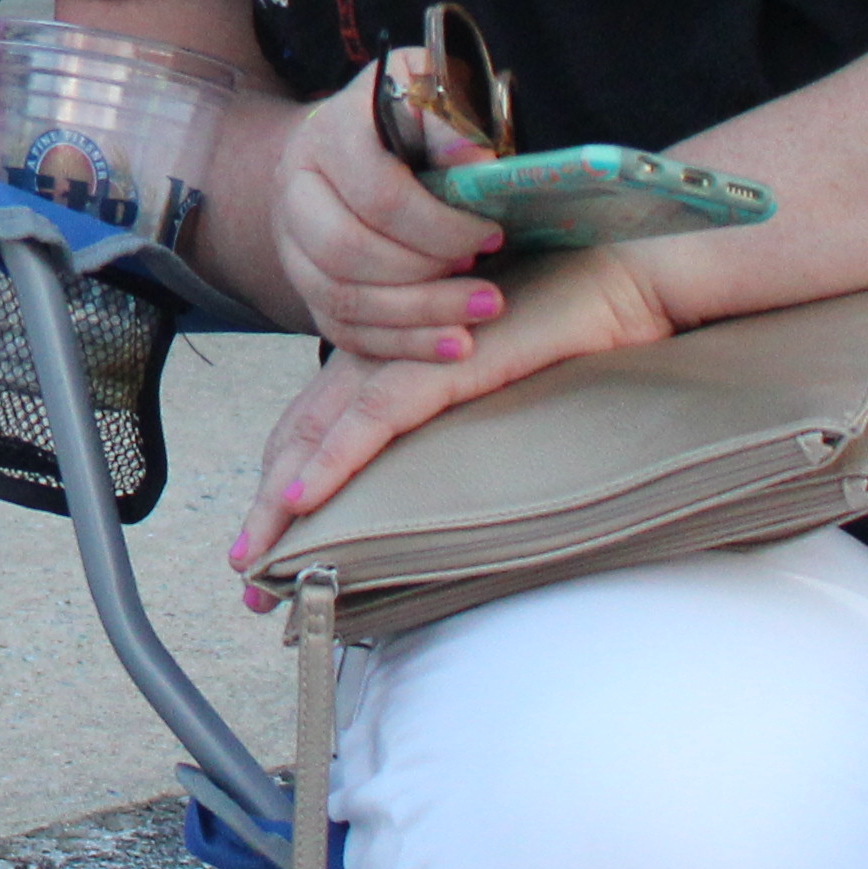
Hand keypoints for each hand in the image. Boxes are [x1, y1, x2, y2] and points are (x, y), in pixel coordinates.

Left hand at [234, 244, 675, 582]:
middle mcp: (382, 354)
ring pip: (319, 433)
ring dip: (281, 503)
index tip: (261, 545)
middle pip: (300, 436)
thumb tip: (431, 488)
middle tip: (246, 577)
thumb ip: (446, 422)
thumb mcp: (488, 392)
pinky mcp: (442, 364)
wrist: (621, 291)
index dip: (278, 481)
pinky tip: (302, 497)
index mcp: (386, 358)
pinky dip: (333, 460)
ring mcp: (407, 356)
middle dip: (268, 511)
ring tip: (257, 563)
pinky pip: (373, 417)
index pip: (311, 424)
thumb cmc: (562, 336)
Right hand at [270, 54, 506, 362]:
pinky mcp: (303, 282)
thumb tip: (476, 162)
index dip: (440, 225)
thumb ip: (452, 123)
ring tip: (476, 322)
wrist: (353, 139)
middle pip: (345, 251)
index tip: (493, 236)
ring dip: (416, 318)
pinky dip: (398, 344)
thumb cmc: (408, 118)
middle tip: (487, 289)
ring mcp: (290, 240)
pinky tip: (450, 345)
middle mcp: (294, 186)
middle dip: (426, 280)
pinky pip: (340, 328)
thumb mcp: (431, 94)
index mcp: (328, 134)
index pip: (377, 193)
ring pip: (339, 297)